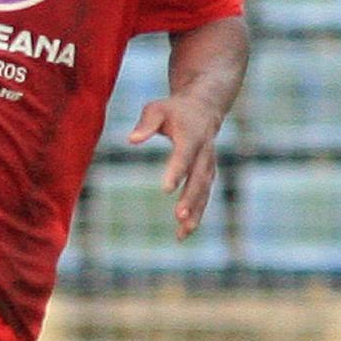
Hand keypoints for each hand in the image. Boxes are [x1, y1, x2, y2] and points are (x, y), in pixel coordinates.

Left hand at [126, 97, 223, 237]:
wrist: (204, 107)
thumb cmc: (174, 110)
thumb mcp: (157, 109)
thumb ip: (146, 123)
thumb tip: (132, 140)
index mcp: (191, 135)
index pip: (185, 155)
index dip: (177, 171)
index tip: (166, 189)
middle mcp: (204, 152)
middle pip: (199, 178)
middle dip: (191, 199)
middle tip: (179, 217)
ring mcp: (209, 164)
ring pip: (204, 191)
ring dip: (196, 213)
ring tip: (183, 233)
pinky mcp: (208, 174)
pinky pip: (204, 196)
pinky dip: (197, 214)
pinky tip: (184, 232)